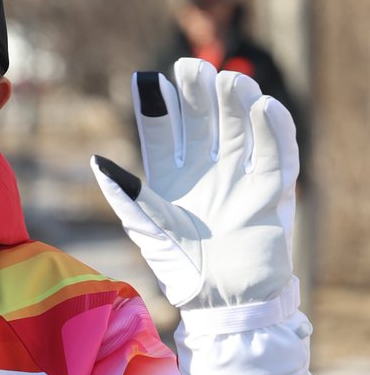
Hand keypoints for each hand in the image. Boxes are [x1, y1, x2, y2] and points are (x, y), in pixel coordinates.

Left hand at [91, 58, 298, 311]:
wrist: (228, 305)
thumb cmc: (182, 270)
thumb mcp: (149, 230)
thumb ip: (127, 195)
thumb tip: (98, 160)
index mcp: (169, 176)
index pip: (161, 130)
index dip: (156, 105)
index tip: (148, 79)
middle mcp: (204, 171)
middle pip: (202, 120)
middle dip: (198, 93)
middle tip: (192, 68)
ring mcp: (238, 178)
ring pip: (240, 128)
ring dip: (236, 103)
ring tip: (230, 84)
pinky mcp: (271, 193)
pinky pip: (276, 154)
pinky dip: (275, 131)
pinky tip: (266, 108)